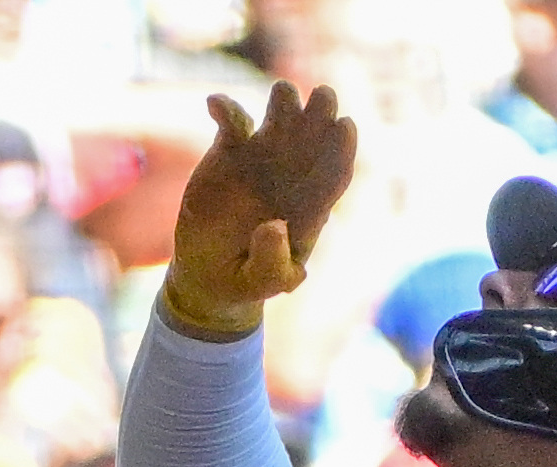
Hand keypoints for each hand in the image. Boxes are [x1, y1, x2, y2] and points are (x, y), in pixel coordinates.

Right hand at [164, 82, 356, 338]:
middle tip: (324, 96)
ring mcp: (262, 159)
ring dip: (285, 102)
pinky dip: (227, 110)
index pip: (335, 172)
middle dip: (322, 114)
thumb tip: (273, 227)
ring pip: (280, 120)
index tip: (345, 128)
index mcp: (312, 204)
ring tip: (282, 93)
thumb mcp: (262, 284)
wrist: (210, 274)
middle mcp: (293, 175)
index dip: (343, 149)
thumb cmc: (248, 280)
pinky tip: (215, 104)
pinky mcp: (230, 153)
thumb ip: (273, 264)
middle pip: (314, 137)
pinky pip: (233, 124)